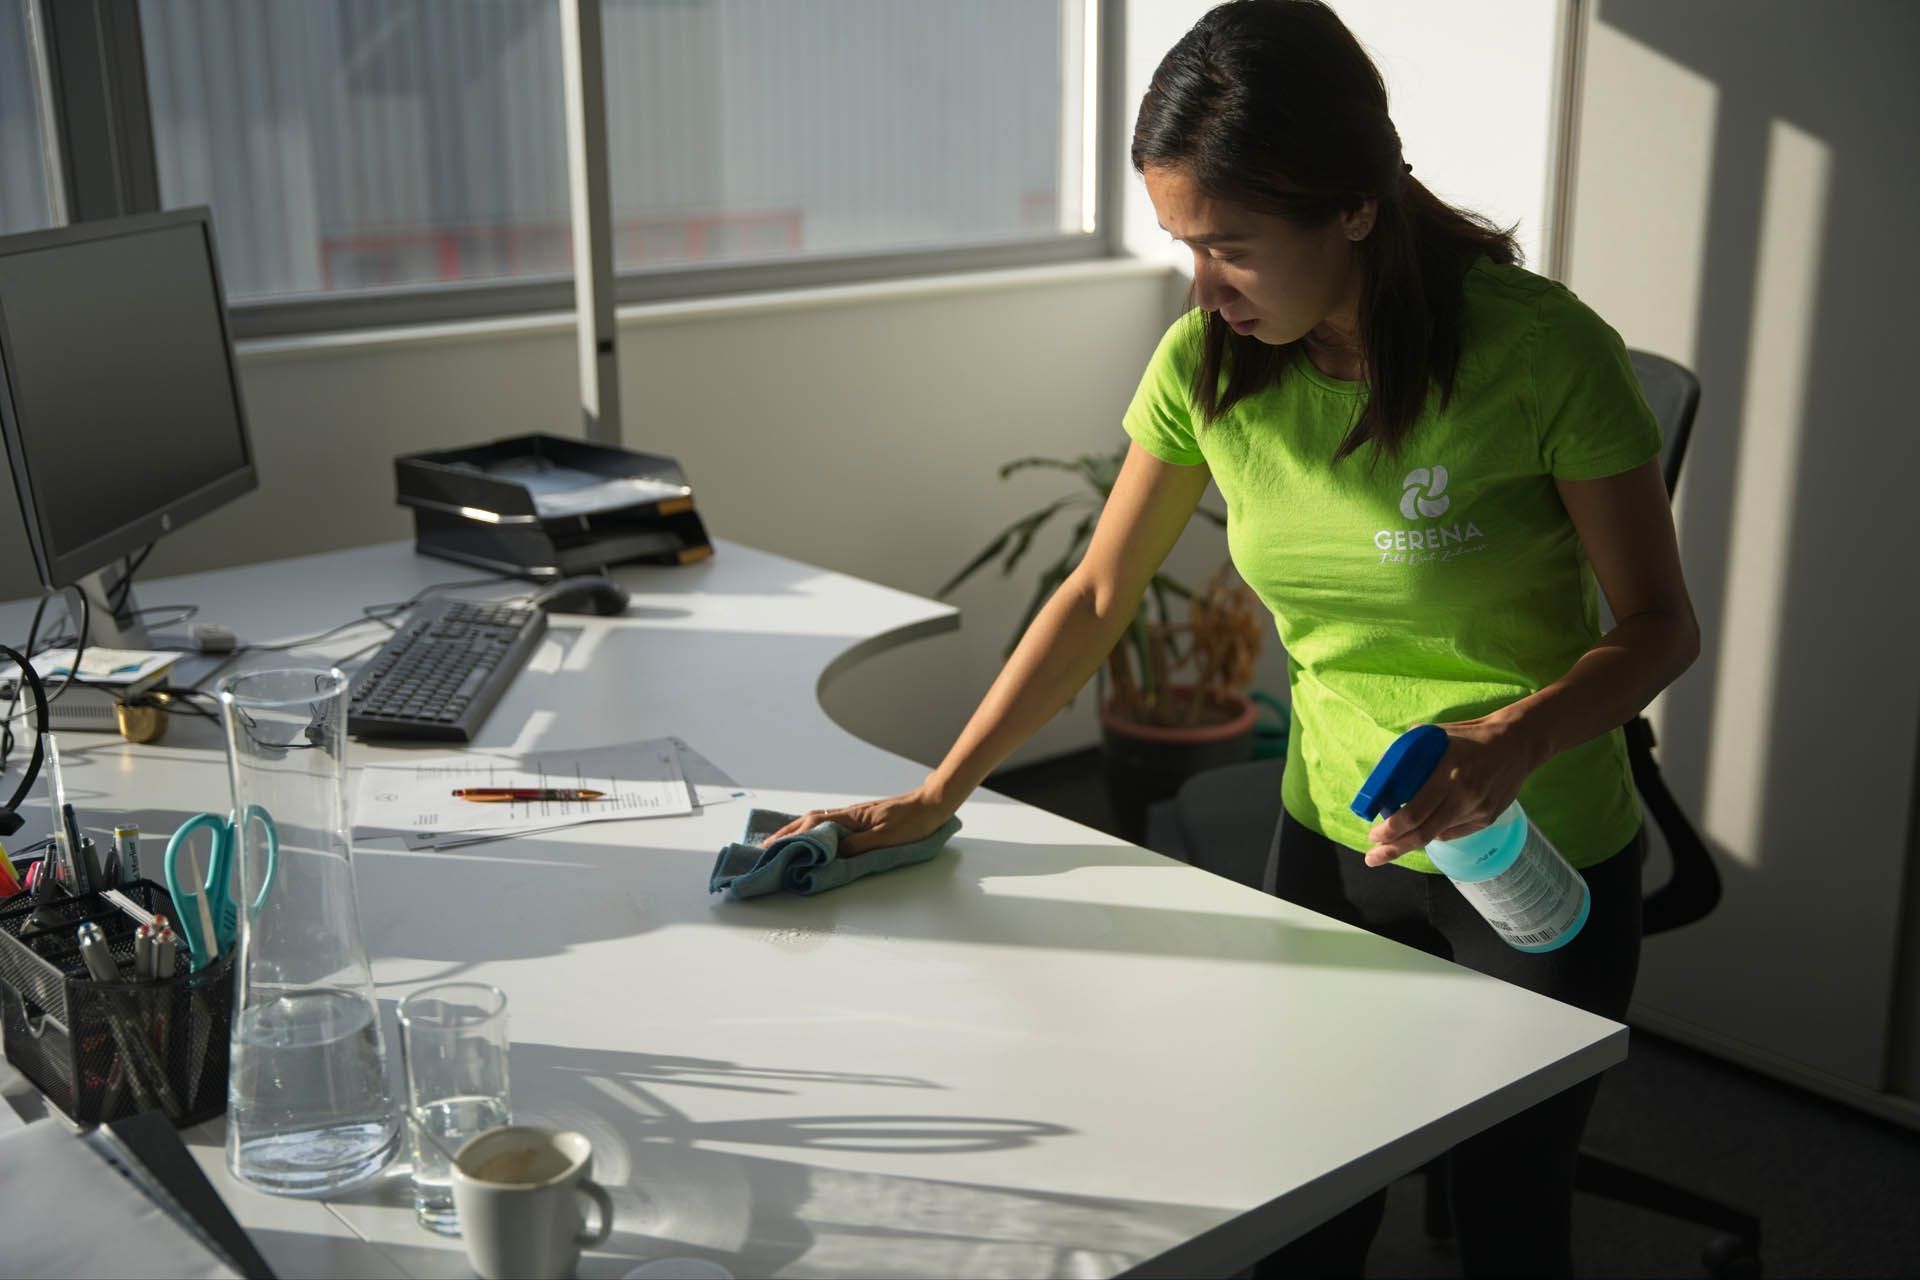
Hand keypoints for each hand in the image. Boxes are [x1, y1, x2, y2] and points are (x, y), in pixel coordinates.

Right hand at [764, 785, 955, 856]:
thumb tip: (831, 853)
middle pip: (809, 821)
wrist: (932, 804)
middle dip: (787, 833)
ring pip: (817, 820)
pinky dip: (812, 829)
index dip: (793, 837)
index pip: (814, 825)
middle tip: (765, 848)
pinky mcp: (860, 819)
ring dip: (797, 831)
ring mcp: (853, 815)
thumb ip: (858, 846)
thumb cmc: (912, 822)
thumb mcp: (886, 838)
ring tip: (780, 843)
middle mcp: (847, 813)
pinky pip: (828, 823)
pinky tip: (811, 836)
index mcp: (851, 817)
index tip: (775, 849)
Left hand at [1364, 713, 1544, 865]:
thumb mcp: (1432, 735)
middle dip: (1393, 849)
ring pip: (1437, 835)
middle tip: (1373, 856)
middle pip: (1422, 834)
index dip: (1390, 830)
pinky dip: (1435, 832)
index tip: (1373, 835)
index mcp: (1447, 773)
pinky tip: (1425, 828)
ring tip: (1393, 844)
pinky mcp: (1488, 818)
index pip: (1413, 813)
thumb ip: (1404, 754)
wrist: (1517, 744)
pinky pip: (1454, 831)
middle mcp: (1464, 795)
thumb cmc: (1468, 736)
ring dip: (1411, 842)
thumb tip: (1378, 778)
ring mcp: (1478, 810)